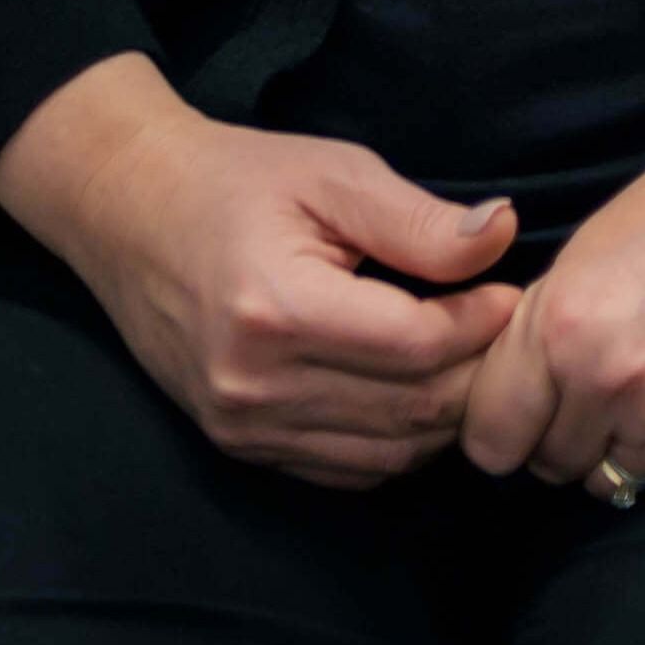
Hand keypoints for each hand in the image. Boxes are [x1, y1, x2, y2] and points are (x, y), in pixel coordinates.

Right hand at [0, 52, 523, 489]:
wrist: (131, 215)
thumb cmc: (238, 182)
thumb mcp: (336, 175)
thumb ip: (419, 220)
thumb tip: (501, 237)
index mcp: (278, 312)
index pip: (418, 347)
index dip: (482, 323)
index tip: (512, 292)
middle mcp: (254, 386)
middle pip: (409, 410)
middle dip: (476, 373)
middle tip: (507, 331)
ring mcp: (241, 426)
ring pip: (385, 453)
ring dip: (444, 416)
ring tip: (472, 359)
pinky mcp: (237, 444)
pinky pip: (345, 470)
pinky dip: (397, 442)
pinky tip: (419, 392)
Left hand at [459, 34, 644, 498]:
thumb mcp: (590, 250)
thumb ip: (540, 332)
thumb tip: (509, 401)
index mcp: (561, 326)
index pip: (490, 440)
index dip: (509, 426)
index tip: (533, 412)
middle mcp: (612, 380)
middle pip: (553, 466)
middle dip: (572, 435)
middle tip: (613, 386)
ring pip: (615, 480)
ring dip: (629, 445)